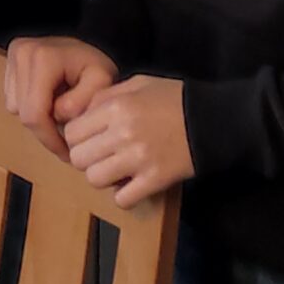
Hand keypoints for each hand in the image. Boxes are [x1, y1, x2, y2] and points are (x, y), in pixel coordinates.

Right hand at [4, 37, 117, 159]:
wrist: (84, 47)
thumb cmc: (94, 65)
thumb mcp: (102, 81)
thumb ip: (84, 100)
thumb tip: (59, 114)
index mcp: (43, 58)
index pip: (35, 113)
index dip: (50, 139)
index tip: (67, 152)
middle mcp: (22, 53)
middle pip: (24, 114)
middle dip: (45, 132)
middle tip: (66, 140)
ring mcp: (13, 57)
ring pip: (16, 110)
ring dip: (38, 120)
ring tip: (60, 113)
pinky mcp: (8, 64)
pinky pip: (13, 101)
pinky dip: (30, 108)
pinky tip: (48, 100)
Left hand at [64, 75, 193, 207]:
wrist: (212, 120)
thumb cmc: (174, 99)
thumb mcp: (138, 84)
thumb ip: (106, 96)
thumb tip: (80, 113)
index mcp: (116, 107)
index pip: (72, 132)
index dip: (77, 139)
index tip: (89, 140)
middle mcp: (122, 133)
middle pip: (78, 158)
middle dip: (86, 159)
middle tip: (101, 156)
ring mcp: (138, 159)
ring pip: (95, 180)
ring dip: (103, 178)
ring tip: (117, 170)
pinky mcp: (155, 179)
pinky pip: (122, 199)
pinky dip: (124, 196)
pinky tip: (133, 184)